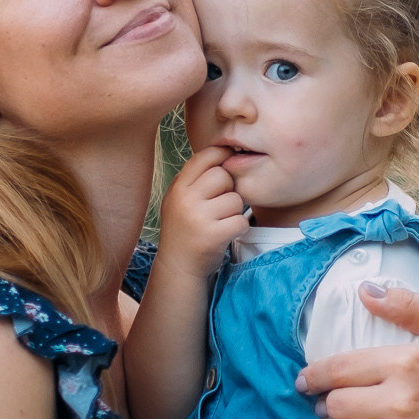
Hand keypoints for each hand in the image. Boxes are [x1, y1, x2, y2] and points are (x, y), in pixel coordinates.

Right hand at [156, 145, 249, 275]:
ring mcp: (198, 218)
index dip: (222, 157)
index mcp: (178, 187)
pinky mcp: (212, 236)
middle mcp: (185, 200)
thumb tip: (227, 150)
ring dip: (234, 212)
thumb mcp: (180, 199)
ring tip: (220, 222)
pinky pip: (241, 221)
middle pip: (224, 176)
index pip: (205, 157)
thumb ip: (197, 178)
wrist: (178, 267)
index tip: (228, 165)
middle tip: (220, 205)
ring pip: (235, 200)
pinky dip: (239, 228)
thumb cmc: (186, 229)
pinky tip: (226, 234)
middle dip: (229, 189)